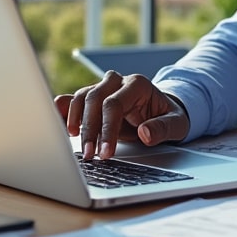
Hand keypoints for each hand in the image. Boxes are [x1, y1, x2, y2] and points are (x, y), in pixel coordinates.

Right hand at [54, 71, 188, 159]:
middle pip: (94, 99)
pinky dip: (64, 112)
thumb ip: (164, 128)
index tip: (105, 152)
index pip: (114, 104)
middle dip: (90, 129)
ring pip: (81, 98)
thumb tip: (145, 133)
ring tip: (76, 146)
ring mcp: (102, 87)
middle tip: (89, 155)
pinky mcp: (92, 97)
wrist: (163, 111)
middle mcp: (117, 81)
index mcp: (137, 85)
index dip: (107, 129)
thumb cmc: (168, 117)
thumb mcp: (177, 124)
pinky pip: (74, 100)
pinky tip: (59, 126)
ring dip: (75, 122)